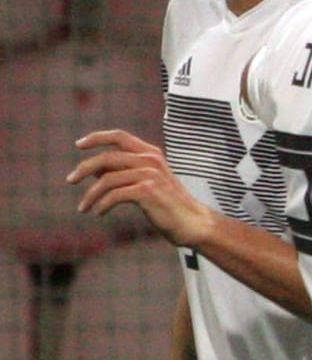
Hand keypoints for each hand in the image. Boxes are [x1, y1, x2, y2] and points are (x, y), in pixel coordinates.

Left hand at [68, 130, 214, 247]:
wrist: (193, 223)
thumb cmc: (168, 205)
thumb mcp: (147, 182)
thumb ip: (124, 172)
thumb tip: (93, 169)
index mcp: (151, 154)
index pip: (119, 136)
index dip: (97, 138)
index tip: (79, 145)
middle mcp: (151, 160)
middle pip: (107, 157)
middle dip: (83, 169)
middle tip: (70, 180)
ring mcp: (150, 175)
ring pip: (107, 179)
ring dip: (90, 195)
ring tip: (83, 208)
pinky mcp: (147, 191)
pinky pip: (114, 195)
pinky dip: (102, 205)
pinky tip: (99, 213)